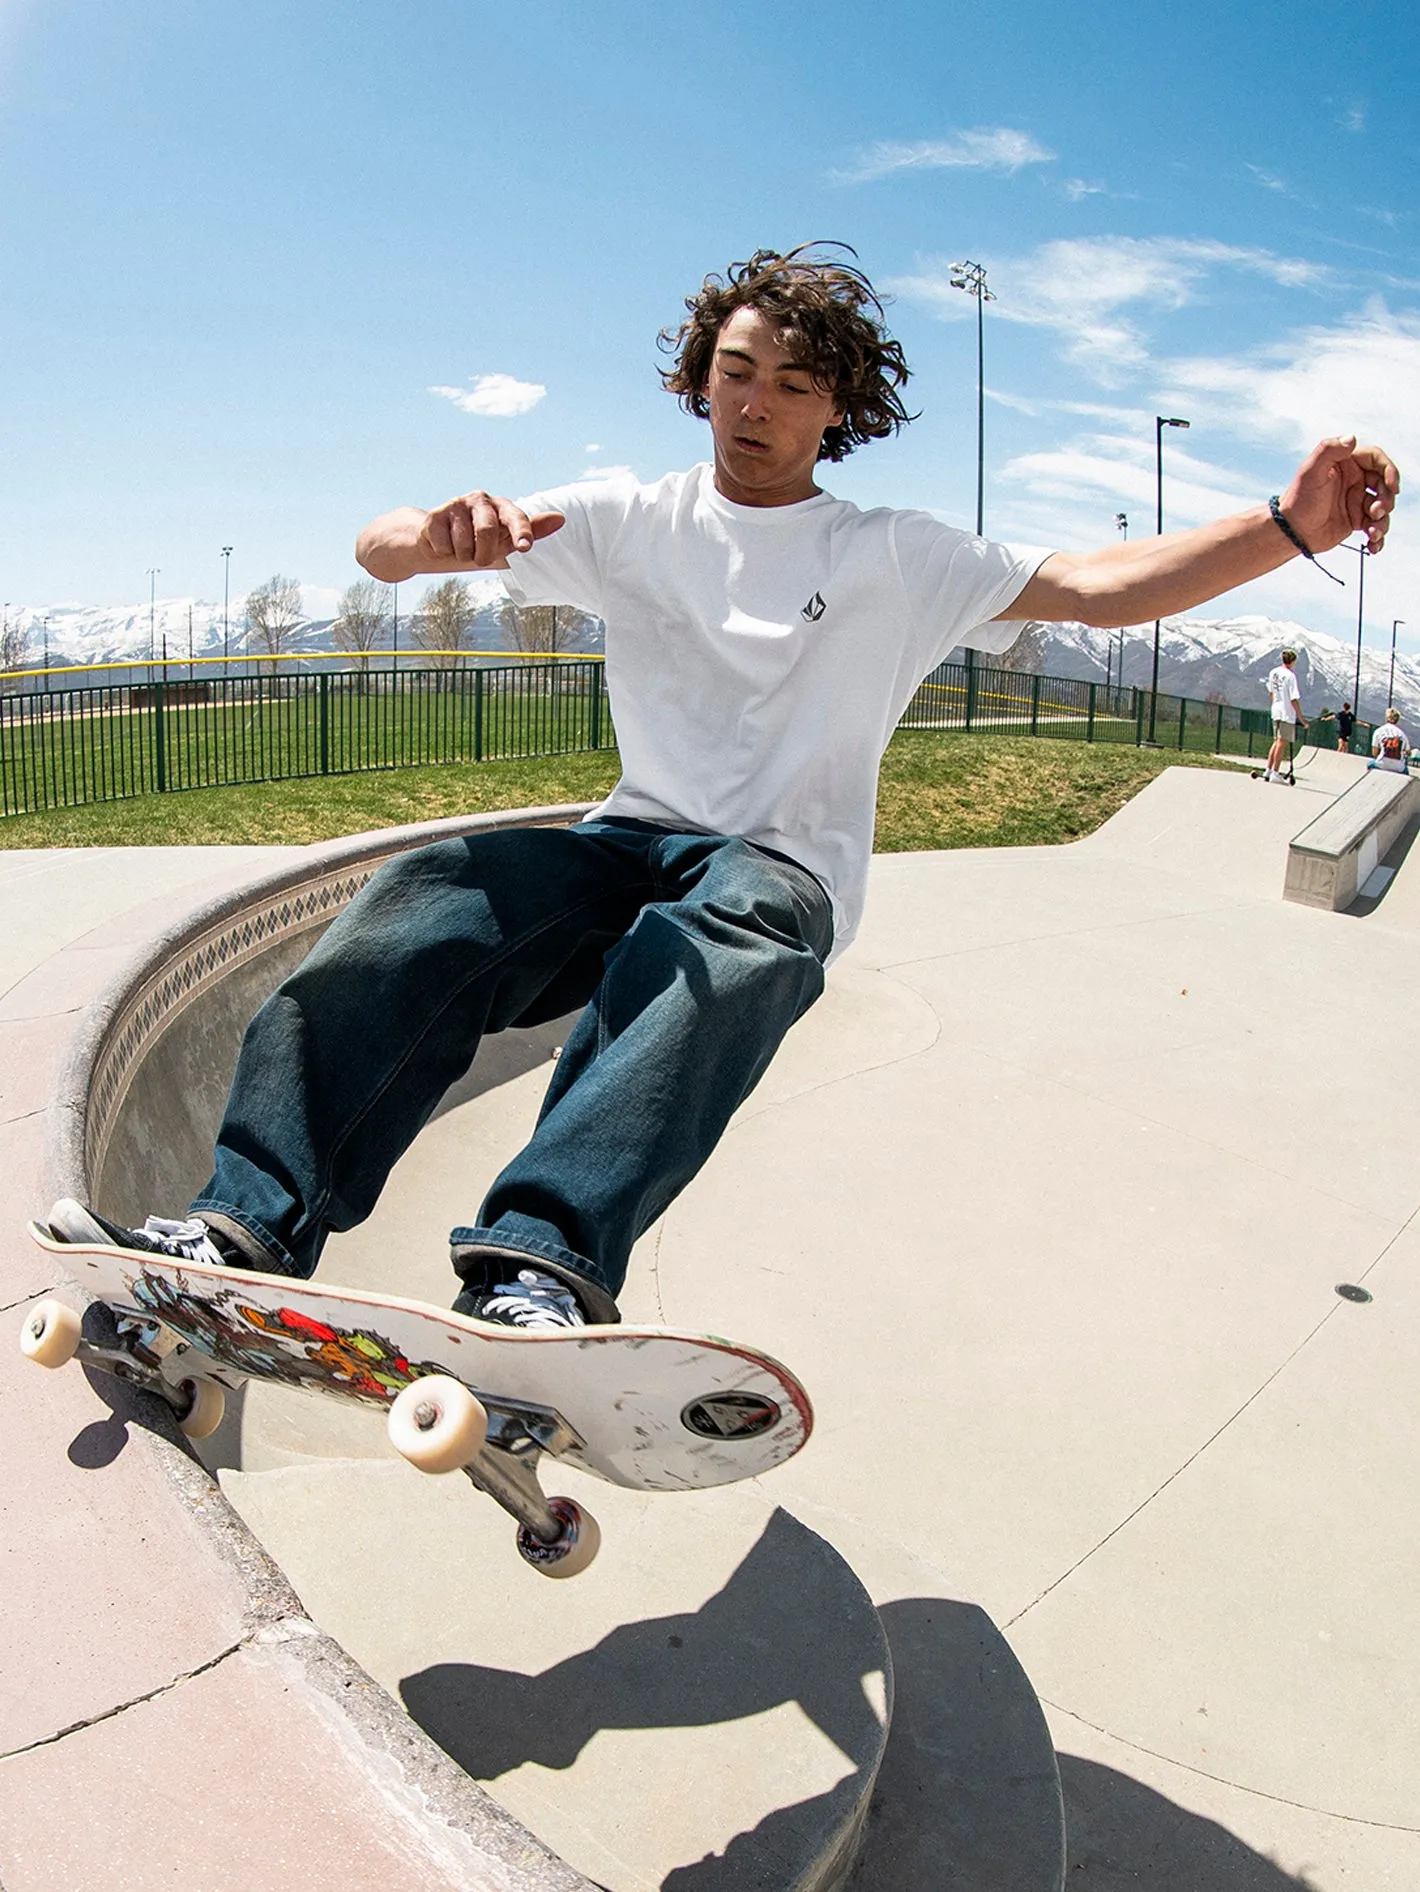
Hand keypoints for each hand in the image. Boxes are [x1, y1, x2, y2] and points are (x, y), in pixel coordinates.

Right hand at [418, 491, 564, 566]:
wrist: (440, 543)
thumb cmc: (481, 542)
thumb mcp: (507, 541)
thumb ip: (532, 531)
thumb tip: (560, 518)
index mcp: (501, 506)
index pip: (515, 517)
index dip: (521, 532)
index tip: (524, 547)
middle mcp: (480, 499)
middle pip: (487, 531)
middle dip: (483, 554)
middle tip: (479, 558)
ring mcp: (456, 505)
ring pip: (463, 542)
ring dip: (463, 555)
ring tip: (461, 549)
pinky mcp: (434, 516)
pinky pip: (443, 545)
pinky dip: (444, 553)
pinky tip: (443, 544)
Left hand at [1279, 438, 1398, 555]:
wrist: (1290, 530)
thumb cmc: (1298, 499)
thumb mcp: (1310, 470)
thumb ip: (1329, 450)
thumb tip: (1352, 438)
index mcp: (1346, 464)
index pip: (1376, 459)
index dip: (1389, 470)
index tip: (1392, 486)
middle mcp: (1355, 480)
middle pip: (1384, 484)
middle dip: (1387, 498)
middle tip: (1376, 512)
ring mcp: (1356, 500)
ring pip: (1383, 506)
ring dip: (1383, 520)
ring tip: (1372, 532)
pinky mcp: (1356, 520)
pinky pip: (1375, 525)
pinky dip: (1378, 536)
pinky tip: (1374, 545)